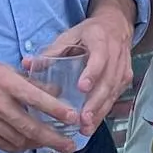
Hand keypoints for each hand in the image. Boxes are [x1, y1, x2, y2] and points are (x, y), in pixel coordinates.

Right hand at [0, 53, 75, 152]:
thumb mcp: (4, 68)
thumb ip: (29, 82)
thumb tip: (55, 92)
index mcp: (5, 83)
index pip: (36, 99)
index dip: (57, 110)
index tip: (73, 118)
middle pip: (30, 127)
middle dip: (54, 139)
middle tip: (70, 146)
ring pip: (19, 140)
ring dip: (37, 144)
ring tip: (52, 143)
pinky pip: (4, 145)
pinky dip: (19, 146)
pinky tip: (28, 143)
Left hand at [33, 8, 133, 136]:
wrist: (116, 26)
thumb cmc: (89, 32)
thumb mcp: (70, 36)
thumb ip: (51, 51)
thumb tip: (27, 64)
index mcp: (100, 40)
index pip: (99, 58)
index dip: (92, 74)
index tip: (82, 88)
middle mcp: (116, 55)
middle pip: (108, 81)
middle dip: (95, 102)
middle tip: (82, 119)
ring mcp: (123, 68)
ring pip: (113, 92)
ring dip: (100, 112)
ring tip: (86, 127)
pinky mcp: (125, 79)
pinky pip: (115, 97)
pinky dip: (104, 112)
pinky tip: (92, 124)